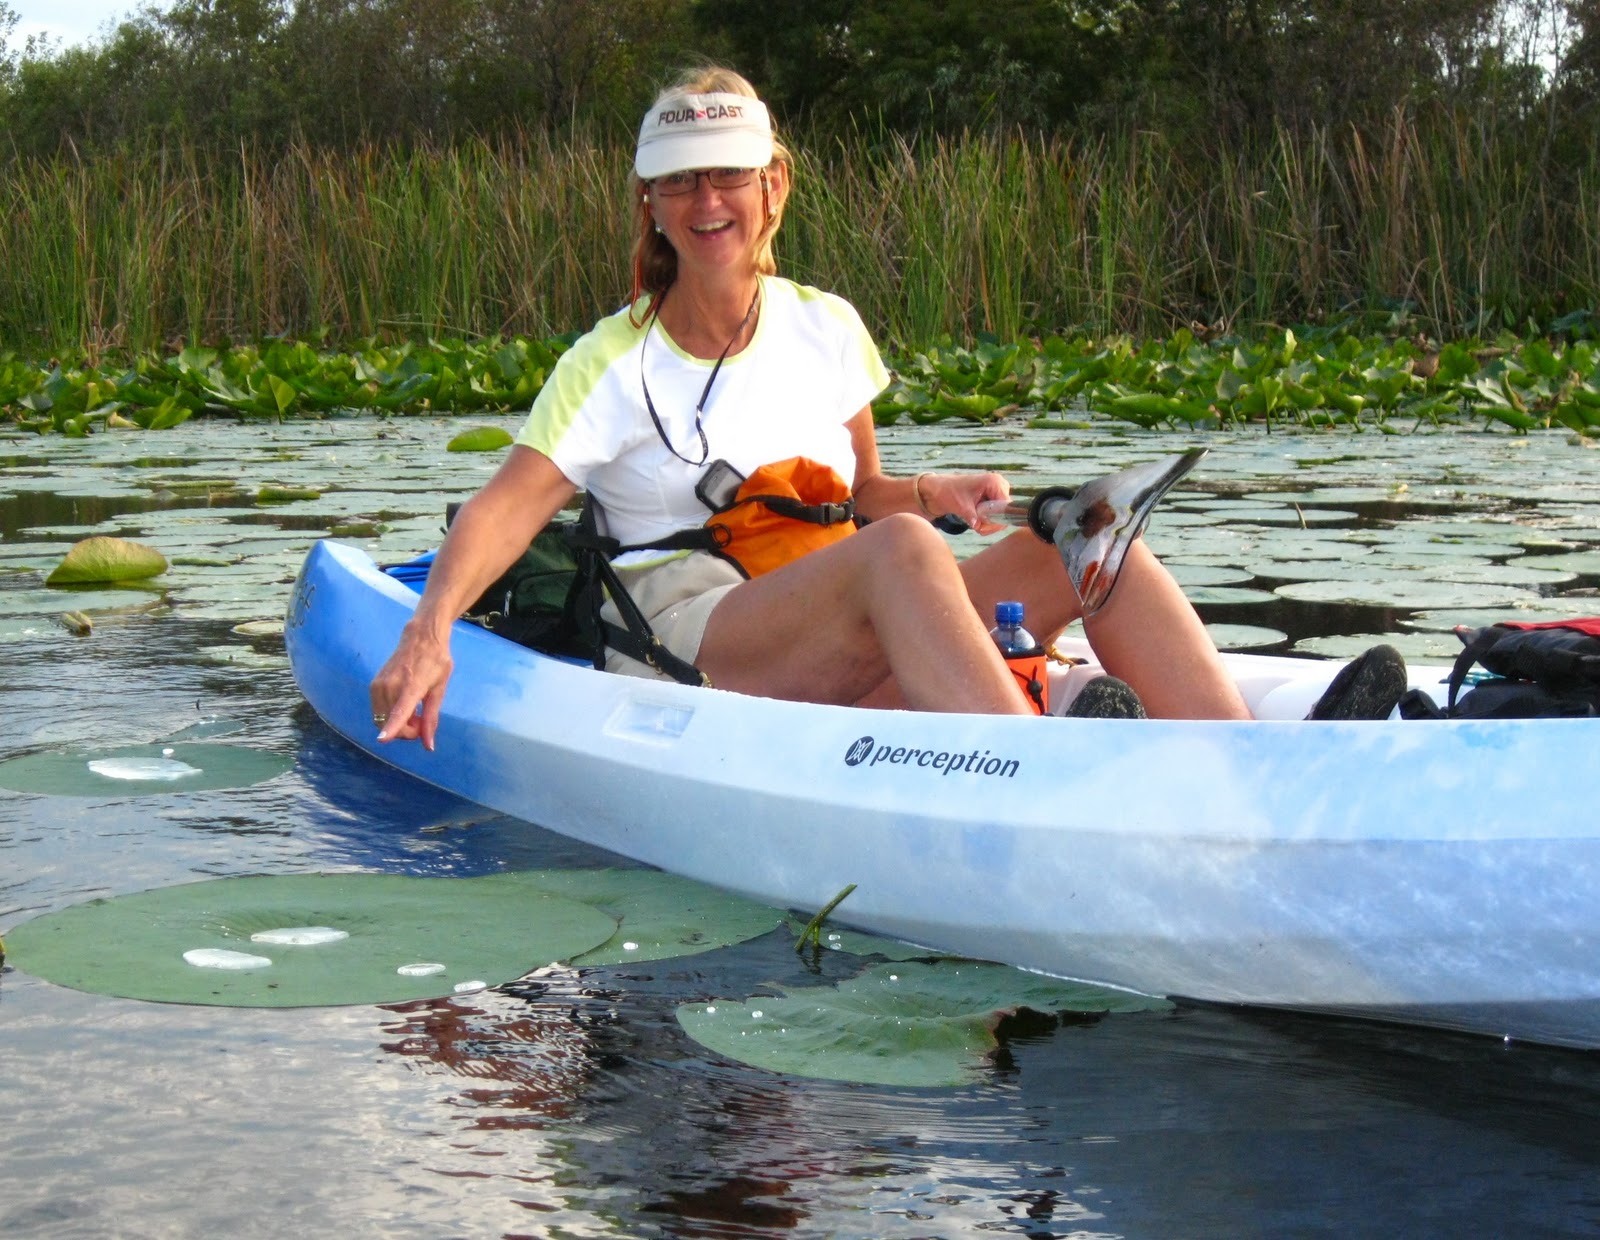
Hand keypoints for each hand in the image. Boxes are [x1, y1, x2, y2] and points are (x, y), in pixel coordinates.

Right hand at [370, 620, 452, 750]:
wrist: (420, 637)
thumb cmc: (436, 662)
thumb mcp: (439, 690)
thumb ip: (431, 718)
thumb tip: (428, 746)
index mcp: (411, 687)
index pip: (399, 711)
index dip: (391, 728)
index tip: (382, 740)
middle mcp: (390, 686)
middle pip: (391, 725)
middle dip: (406, 731)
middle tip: (421, 720)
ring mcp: (378, 685)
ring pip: (382, 721)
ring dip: (397, 724)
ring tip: (414, 709)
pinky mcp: (373, 685)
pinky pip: (378, 712)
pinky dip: (390, 715)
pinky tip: (403, 705)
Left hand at [921, 471, 1010, 534]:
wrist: (940, 490)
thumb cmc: (949, 492)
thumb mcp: (960, 505)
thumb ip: (972, 516)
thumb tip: (979, 527)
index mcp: (994, 482)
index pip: (1006, 507)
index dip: (996, 520)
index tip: (982, 528)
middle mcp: (1000, 485)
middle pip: (1005, 513)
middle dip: (991, 524)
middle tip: (976, 528)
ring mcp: (998, 492)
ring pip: (1001, 516)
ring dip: (988, 524)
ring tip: (974, 523)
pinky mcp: (994, 498)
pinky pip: (997, 515)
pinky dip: (987, 521)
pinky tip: (976, 521)